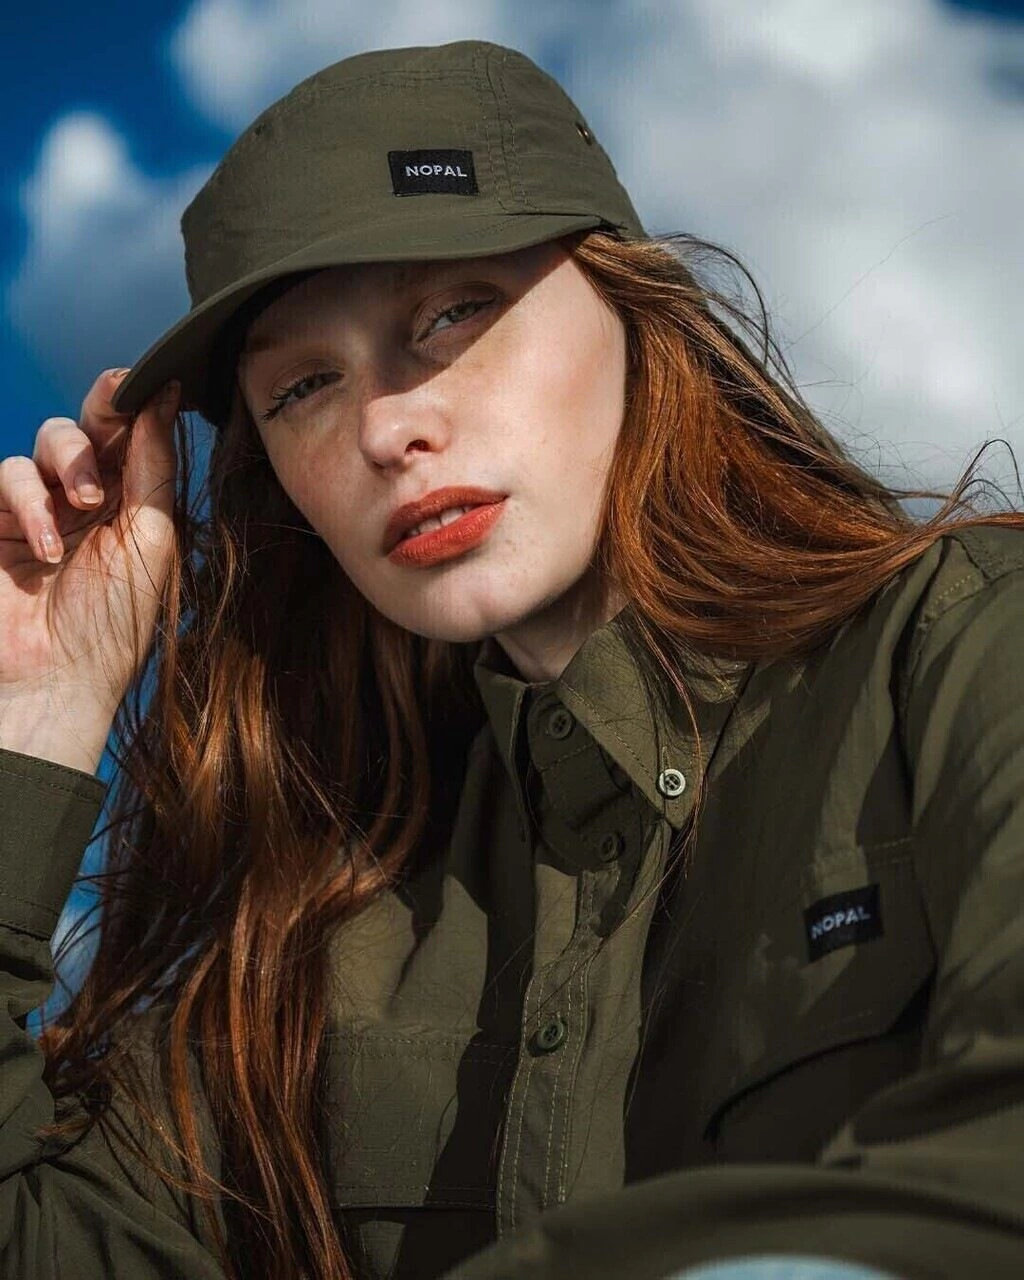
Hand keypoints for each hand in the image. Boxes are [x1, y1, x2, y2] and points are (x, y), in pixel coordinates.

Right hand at [0, 369, 179, 769]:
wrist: (58, 681)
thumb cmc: (114, 624)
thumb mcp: (149, 539)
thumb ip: (153, 467)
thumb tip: (164, 398)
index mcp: (137, 504)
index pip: (134, 436)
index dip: (135, 403)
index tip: (144, 381)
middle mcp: (91, 500)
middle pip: (90, 425)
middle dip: (100, 418)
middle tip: (113, 419)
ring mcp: (43, 509)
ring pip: (47, 441)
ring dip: (69, 464)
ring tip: (85, 507)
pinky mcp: (0, 523)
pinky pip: (8, 476)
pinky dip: (29, 501)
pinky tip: (48, 544)